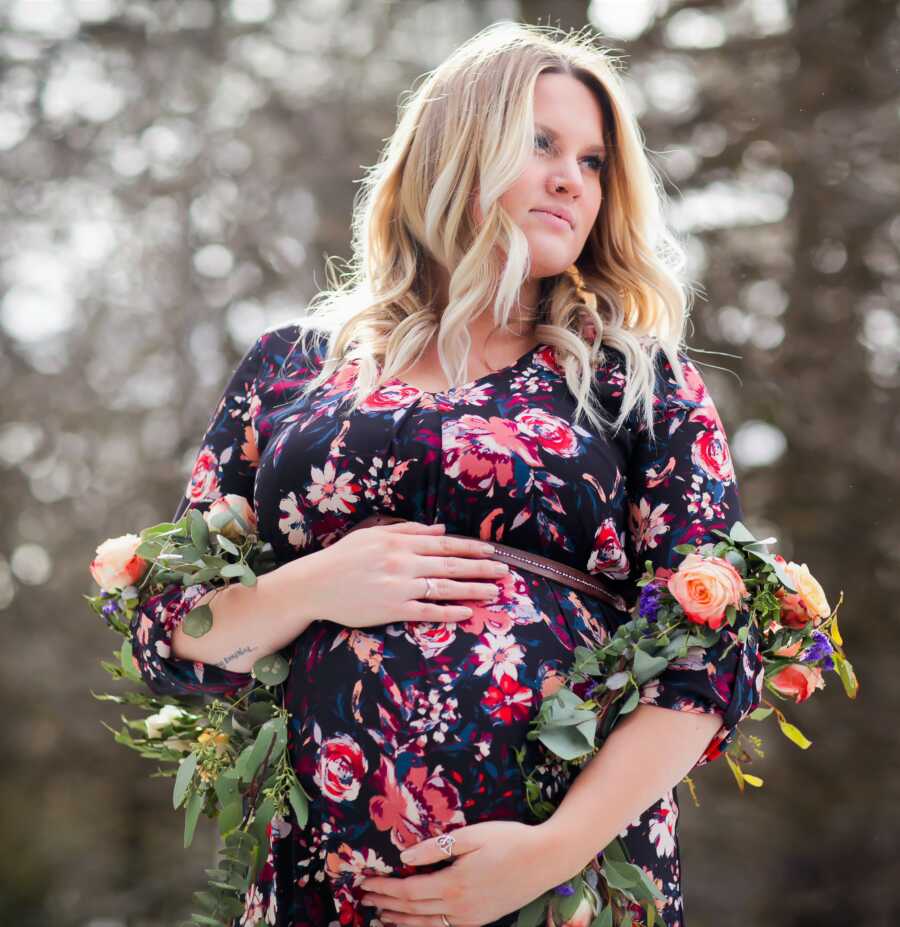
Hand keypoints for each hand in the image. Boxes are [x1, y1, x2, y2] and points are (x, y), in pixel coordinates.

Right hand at [293, 520, 508, 629]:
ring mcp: (399, 587)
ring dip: (474, 589)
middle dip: (482, 567)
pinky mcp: (392, 609)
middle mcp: (404, 562)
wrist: (315, 584)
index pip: (444, 544)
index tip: (491, 550)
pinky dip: (449, 612)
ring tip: (495, 591)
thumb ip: (408, 530)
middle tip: (506, 571)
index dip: (471, 547)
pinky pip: (427, 611)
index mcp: (400, 541)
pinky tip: (467, 612)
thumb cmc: (343, 557)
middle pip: (452, 564)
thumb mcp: (373, 534)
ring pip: (445, 587)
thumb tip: (440, 529)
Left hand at [357, 821, 553, 926]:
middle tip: (363, 900)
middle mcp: (460, 908)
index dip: (384, 889)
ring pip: (427, 926)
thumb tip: (404, 857)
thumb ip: (437, 847)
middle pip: (414, 911)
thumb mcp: (472, 836)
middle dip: (386, 905)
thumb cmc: (510, 840)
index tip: (364, 883)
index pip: (408, 892)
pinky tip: (416, 922)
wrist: (546, 860)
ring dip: (401, 921)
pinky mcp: (481, 920)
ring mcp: (471, 918)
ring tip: (381, 916)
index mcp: (454, 884)